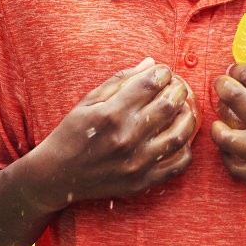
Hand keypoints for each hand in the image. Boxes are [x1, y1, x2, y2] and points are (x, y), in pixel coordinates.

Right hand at [19, 58, 197, 210]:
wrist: (56, 176)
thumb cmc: (72, 134)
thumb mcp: (88, 102)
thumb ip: (120, 81)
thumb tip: (151, 63)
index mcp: (111, 113)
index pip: (150, 83)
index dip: (162, 73)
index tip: (163, 72)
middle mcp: (126, 137)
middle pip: (169, 105)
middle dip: (179, 89)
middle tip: (178, 86)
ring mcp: (136, 162)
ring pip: (180, 134)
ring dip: (188, 116)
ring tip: (185, 108)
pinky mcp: (141, 181)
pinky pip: (177, 165)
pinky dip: (186, 150)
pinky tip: (182, 138)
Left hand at [211, 63, 245, 199]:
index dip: (237, 69)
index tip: (234, 70)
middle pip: (232, 98)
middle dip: (222, 85)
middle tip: (221, 85)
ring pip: (223, 136)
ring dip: (218, 124)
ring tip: (220, 122)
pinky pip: (233, 165)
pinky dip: (229, 155)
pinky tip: (233, 147)